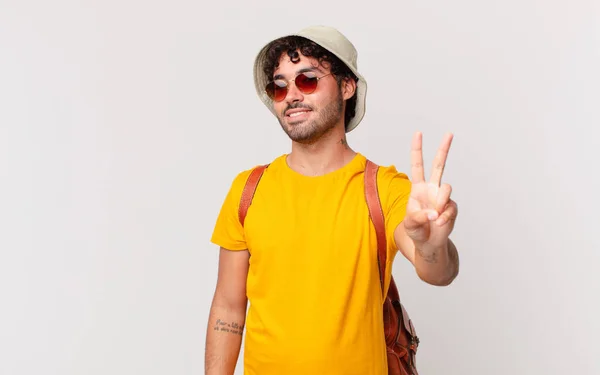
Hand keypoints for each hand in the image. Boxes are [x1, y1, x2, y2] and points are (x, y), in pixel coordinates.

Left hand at [403, 132, 457, 248]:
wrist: (428, 243)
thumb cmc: (415, 230)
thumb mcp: (409, 224)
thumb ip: (418, 217)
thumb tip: (434, 213)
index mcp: (418, 188)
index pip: (417, 165)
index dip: (417, 149)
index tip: (418, 133)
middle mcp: (431, 188)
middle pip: (439, 165)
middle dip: (444, 149)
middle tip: (449, 133)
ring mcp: (442, 197)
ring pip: (446, 188)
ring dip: (439, 203)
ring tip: (433, 217)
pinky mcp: (452, 207)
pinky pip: (450, 207)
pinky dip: (443, 217)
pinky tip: (438, 223)